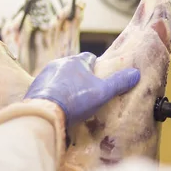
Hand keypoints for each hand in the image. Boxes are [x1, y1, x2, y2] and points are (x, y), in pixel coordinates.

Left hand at [24, 52, 139, 127]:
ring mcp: (45, 74)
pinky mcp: (34, 87)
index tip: (100, 78)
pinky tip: (58, 106)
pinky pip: (48, 88)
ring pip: (60, 77)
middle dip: (80, 77)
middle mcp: (59, 63)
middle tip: (87, 93)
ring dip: (65, 85)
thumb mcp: (102, 93)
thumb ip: (118, 83)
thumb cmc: (75, 100)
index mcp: (77, 61)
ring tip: (72, 102)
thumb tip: (135, 73)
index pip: (90, 58)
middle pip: (74, 67)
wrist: (44, 113)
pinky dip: (53, 94)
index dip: (96, 67)